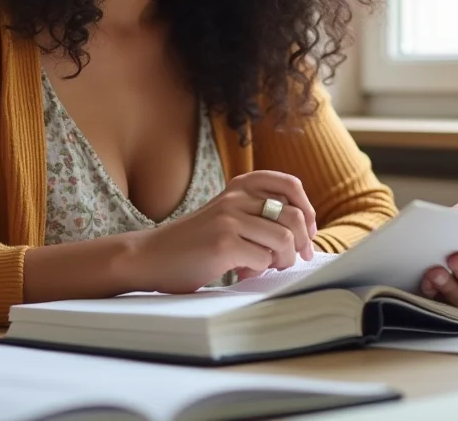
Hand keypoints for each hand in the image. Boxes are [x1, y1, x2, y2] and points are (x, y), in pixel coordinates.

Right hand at [128, 170, 318, 293]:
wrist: (151, 256)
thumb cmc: (194, 242)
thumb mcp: (226, 215)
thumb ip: (257, 214)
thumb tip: (304, 232)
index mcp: (239, 185)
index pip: (290, 185)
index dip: (307, 210)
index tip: (306, 232)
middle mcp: (236, 196)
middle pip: (294, 216)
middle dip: (301, 242)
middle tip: (292, 258)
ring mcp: (229, 219)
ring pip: (284, 239)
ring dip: (283, 259)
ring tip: (266, 266)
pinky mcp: (224, 243)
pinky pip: (264, 259)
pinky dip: (260, 270)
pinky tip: (241, 271)